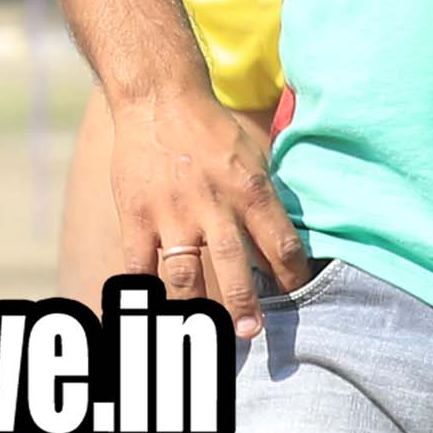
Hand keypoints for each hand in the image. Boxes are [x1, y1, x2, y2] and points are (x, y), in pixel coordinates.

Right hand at [105, 84, 305, 328]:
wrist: (159, 99)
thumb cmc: (212, 130)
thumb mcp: (254, 156)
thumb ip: (268, 200)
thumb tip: (287, 244)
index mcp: (250, 190)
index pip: (281, 243)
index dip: (291, 274)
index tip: (296, 295)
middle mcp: (213, 205)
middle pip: (233, 264)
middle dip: (244, 302)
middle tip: (252, 332)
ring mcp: (171, 214)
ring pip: (185, 273)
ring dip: (196, 308)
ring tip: (204, 334)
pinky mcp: (136, 217)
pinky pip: (138, 266)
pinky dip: (142, 294)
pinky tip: (148, 316)